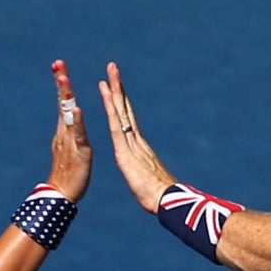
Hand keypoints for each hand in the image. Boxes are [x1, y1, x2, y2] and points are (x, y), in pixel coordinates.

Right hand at [47, 60, 91, 200]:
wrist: (62, 194)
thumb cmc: (69, 173)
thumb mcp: (70, 147)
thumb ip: (70, 132)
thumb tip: (69, 119)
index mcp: (66, 130)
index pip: (64, 102)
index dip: (62, 84)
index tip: (59, 66)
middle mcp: (65, 131)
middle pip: (63, 102)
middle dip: (61, 82)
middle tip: (58, 63)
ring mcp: (71, 140)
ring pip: (68, 114)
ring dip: (66, 95)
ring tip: (64, 78)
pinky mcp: (79, 151)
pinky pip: (78, 134)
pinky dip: (77, 122)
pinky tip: (77, 110)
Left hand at [96, 61, 175, 212]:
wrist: (166, 202)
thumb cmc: (159, 198)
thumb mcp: (149, 183)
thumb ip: (149, 177)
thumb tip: (151, 180)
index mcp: (140, 148)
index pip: (129, 120)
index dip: (123, 103)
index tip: (118, 88)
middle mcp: (137, 140)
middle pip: (126, 109)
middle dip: (120, 88)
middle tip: (113, 68)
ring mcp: (132, 143)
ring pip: (121, 111)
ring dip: (115, 90)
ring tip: (109, 71)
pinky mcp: (125, 150)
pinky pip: (116, 123)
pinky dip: (110, 107)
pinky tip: (105, 93)